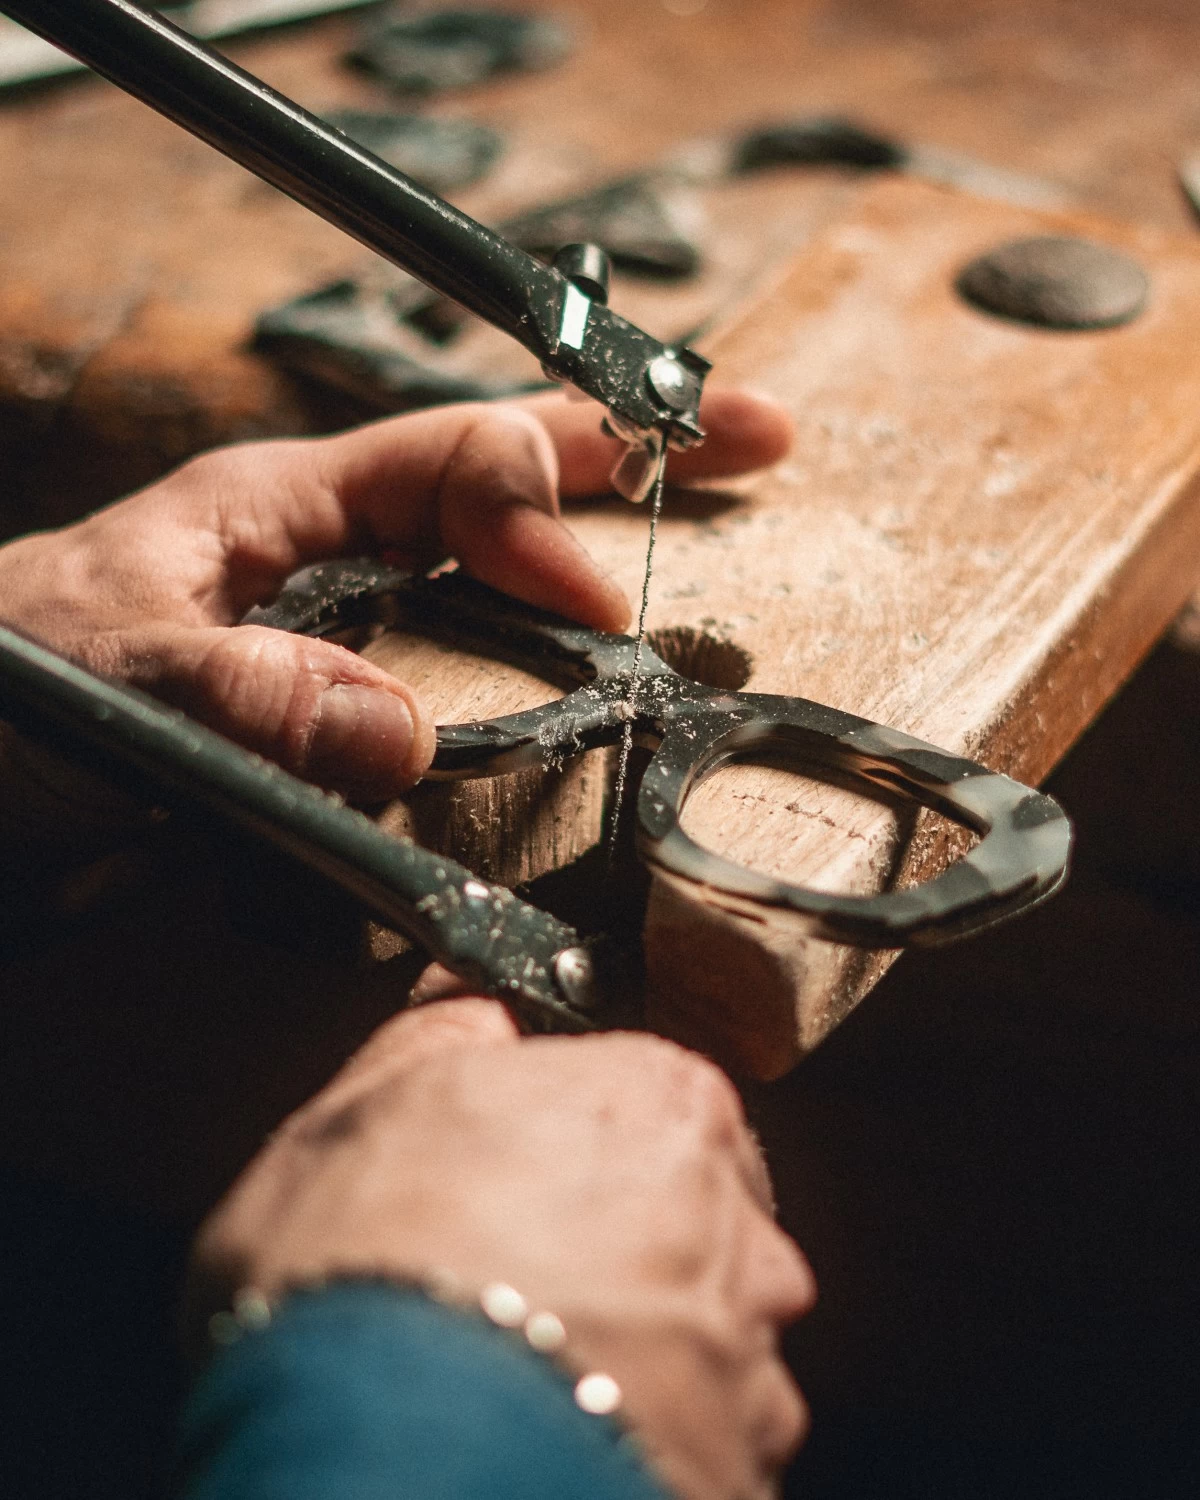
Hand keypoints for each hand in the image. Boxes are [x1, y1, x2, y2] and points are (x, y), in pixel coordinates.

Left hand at [0, 390, 790, 803]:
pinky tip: (586, 666)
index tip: (591, 605)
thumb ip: (238, 692)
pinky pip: (460, 654)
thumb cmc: (0, 683)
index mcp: (280, 503)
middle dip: (630, 446)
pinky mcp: (331, 702)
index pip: (452, 462)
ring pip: (494, 555)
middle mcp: (326, 550)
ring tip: (700, 521)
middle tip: (757, 437)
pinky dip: (538, 646)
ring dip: (598, 533)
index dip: (537, 514)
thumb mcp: (102, 673)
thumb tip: (400, 734)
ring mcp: (336, 624)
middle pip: (504, 469)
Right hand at [190, 1000, 815, 1499]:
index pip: (649, 1098)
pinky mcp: (742, 1464)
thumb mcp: (362, 1105)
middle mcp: (738, 1220)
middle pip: (691, 1216)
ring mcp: (750, 1354)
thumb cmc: (367, 1275)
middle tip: (512, 1287)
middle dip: (620, 1245)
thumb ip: (446, 1030)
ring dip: (638, 1351)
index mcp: (663, 1101)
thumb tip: (473, 999)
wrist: (388, 1466)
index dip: (576, 1142)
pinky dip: (641, 1437)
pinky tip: (555, 1434)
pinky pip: (703, 1438)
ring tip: (523, 1377)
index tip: (527, 1178)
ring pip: (704, 1338)